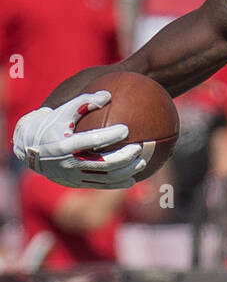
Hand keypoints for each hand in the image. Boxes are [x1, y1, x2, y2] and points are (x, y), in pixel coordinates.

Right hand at [13, 93, 144, 188]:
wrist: (30, 151)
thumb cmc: (51, 125)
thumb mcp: (63, 111)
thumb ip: (84, 102)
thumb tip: (108, 95)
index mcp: (65, 144)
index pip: (91, 140)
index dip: (110, 136)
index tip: (126, 129)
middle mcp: (70, 163)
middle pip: (103, 163)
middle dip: (124, 157)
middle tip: (139, 148)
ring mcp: (74, 176)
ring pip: (105, 178)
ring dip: (126, 172)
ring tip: (142, 163)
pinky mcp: (77, 184)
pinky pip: (101, 185)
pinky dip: (118, 183)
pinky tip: (132, 179)